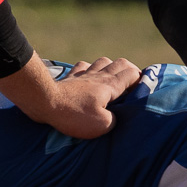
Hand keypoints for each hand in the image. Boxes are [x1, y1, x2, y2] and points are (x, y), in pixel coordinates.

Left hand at [0, 55, 139, 138]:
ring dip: (111, 67)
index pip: (132, 74)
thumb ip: (114, 120)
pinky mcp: (70, 76)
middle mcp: (99, 76)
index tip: (143, 89)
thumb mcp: (101, 126)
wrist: (43, 102)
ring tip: (112, 78)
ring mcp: (84, 74)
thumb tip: (114, 117)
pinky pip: (83, 66)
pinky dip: (89, 69)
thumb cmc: (74, 115)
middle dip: (130, 70)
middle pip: (121, 63)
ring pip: (103, 61)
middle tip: (132, 83)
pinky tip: (88, 76)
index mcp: (111, 86)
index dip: (141, 79)